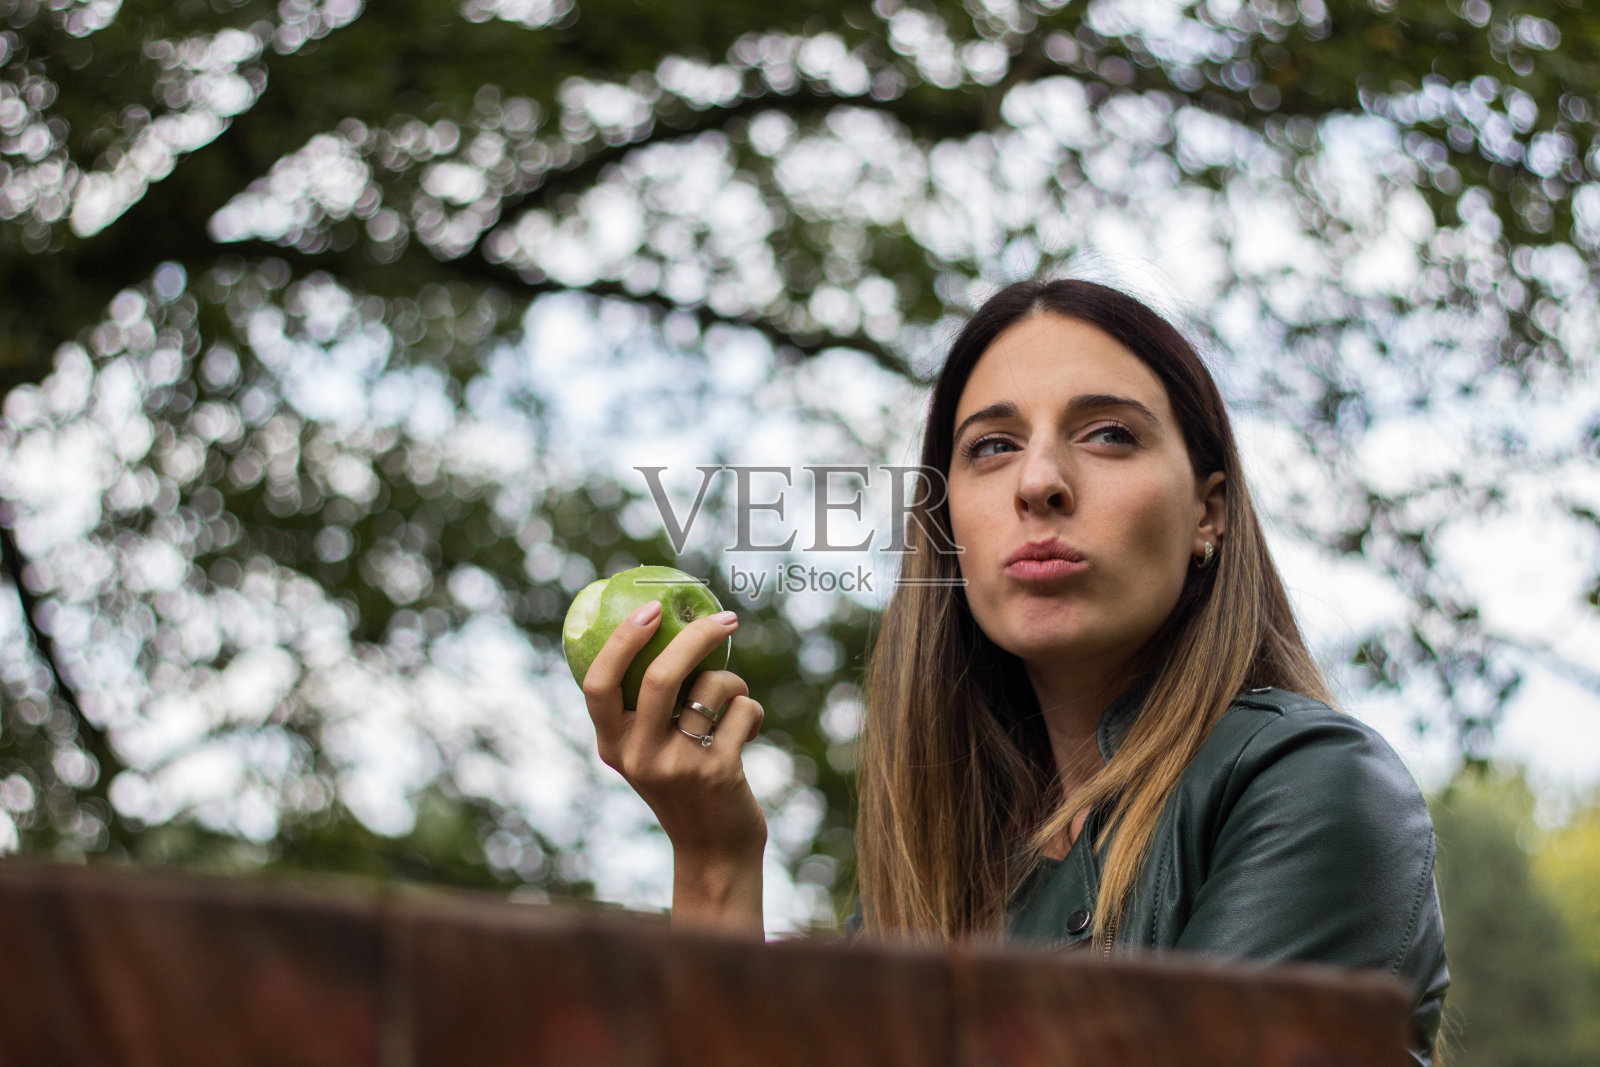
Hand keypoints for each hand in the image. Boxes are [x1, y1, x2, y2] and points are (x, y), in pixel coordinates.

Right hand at [581, 599, 766, 928]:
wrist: (715, 853)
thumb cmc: (685, 787)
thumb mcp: (648, 754)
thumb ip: (645, 709)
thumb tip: (661, 628)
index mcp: (613, 746)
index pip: (599, 684)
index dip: (622, 642)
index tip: (650, 609)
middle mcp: (638, 756)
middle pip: (662, 675)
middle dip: (698, 637)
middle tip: (727, 619)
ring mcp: (678, 765)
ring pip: (714, 688)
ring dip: (735, 685)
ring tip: (734, 708)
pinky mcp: (718, 771)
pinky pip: (744, 710)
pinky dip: (753, 712)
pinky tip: (748, 735)